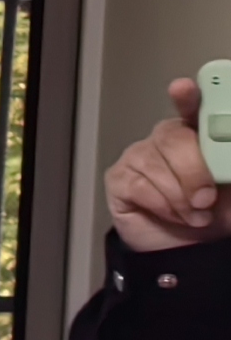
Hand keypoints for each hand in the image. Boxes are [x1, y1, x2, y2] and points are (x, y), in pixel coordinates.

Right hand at [108, 73, 219, 252]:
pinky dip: (163, 206)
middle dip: (193, 170)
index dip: (188, 96)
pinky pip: (139, 186)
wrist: (191, 250)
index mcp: (201, 132)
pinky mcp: (120, 179)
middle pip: (173, 137)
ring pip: (156, 164)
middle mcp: (168, 138)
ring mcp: (140, 156)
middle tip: (207, 198)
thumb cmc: (218, 213)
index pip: (194, 105)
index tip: (183, 88)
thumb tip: (230, 155)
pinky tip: (173, 215)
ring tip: (196, 214)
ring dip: (181, 198)